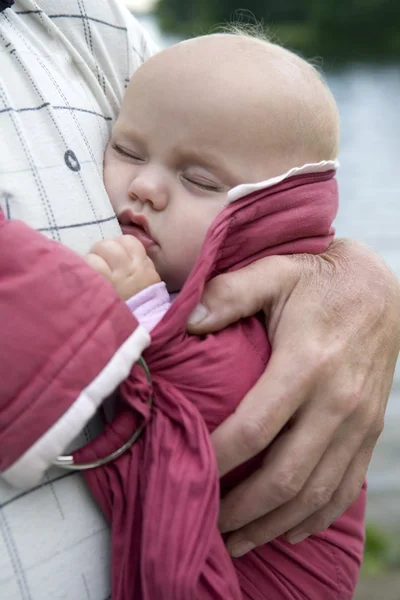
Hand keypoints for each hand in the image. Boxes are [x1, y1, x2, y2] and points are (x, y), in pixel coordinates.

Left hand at [86, 235, 159, 299]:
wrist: (135, 331)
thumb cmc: (141, 306)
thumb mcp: (149, 281)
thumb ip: (141, 263)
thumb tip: (124, 248)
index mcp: (142, 266)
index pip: (128, 242)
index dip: (118, 246)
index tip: (114, 257)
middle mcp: (128, 269)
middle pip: (109, 245)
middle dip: (101, 251)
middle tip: (99, 264)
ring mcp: (113, 278)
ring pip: (97, 252)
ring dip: (91, 259)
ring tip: (91, 272)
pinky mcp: (98, 287)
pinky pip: (89, 265)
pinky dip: (84, 268)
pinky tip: (84, 278)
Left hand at [187, 239, 399, 556]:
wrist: (379, 290)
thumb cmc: (318, 280)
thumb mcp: (274, 272)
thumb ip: (229, 293)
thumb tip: (185, 321)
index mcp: (306, 364)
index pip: (254, 429)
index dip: (216, 459)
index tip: (185, 472)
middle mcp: (336, 402)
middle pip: (286, 476)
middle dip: (242, 510)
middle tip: (206, 525)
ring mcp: (358, 421)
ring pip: (316, 493)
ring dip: (275, 524)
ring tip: (238, 542)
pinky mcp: (370, 430)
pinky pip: (346, 486)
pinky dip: (316, 516)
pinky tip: (289, 530)